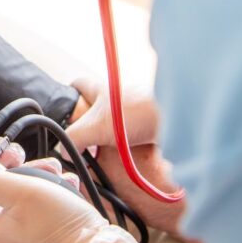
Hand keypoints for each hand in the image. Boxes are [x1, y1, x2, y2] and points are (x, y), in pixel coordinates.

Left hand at [0, 165, 117, 242]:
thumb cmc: (62, 228)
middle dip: (22, 174)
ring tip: (61, 179)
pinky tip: (65, 194)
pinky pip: (30, 223)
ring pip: (17, 208)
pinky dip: (45, 206)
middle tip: (43, 165)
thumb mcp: (23, 190)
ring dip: (38, 186)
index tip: (13, 156)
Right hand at [66, 80, 195, 242]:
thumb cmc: (138, 113)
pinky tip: (123, 157)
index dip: (69, 96)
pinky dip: (124, 146)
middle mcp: (117, 97)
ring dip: (106, 139)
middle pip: (94, 109)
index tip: (63, 111)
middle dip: (88, 126)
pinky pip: (128, 135)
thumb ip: (75, 138)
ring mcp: (132, 111)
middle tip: (83, 143)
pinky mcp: (146, 125)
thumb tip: (66, 152)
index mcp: (102, 89)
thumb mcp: (96, 126)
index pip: (78, 85)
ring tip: (103, 154)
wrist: (177, 120)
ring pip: (112, 124)